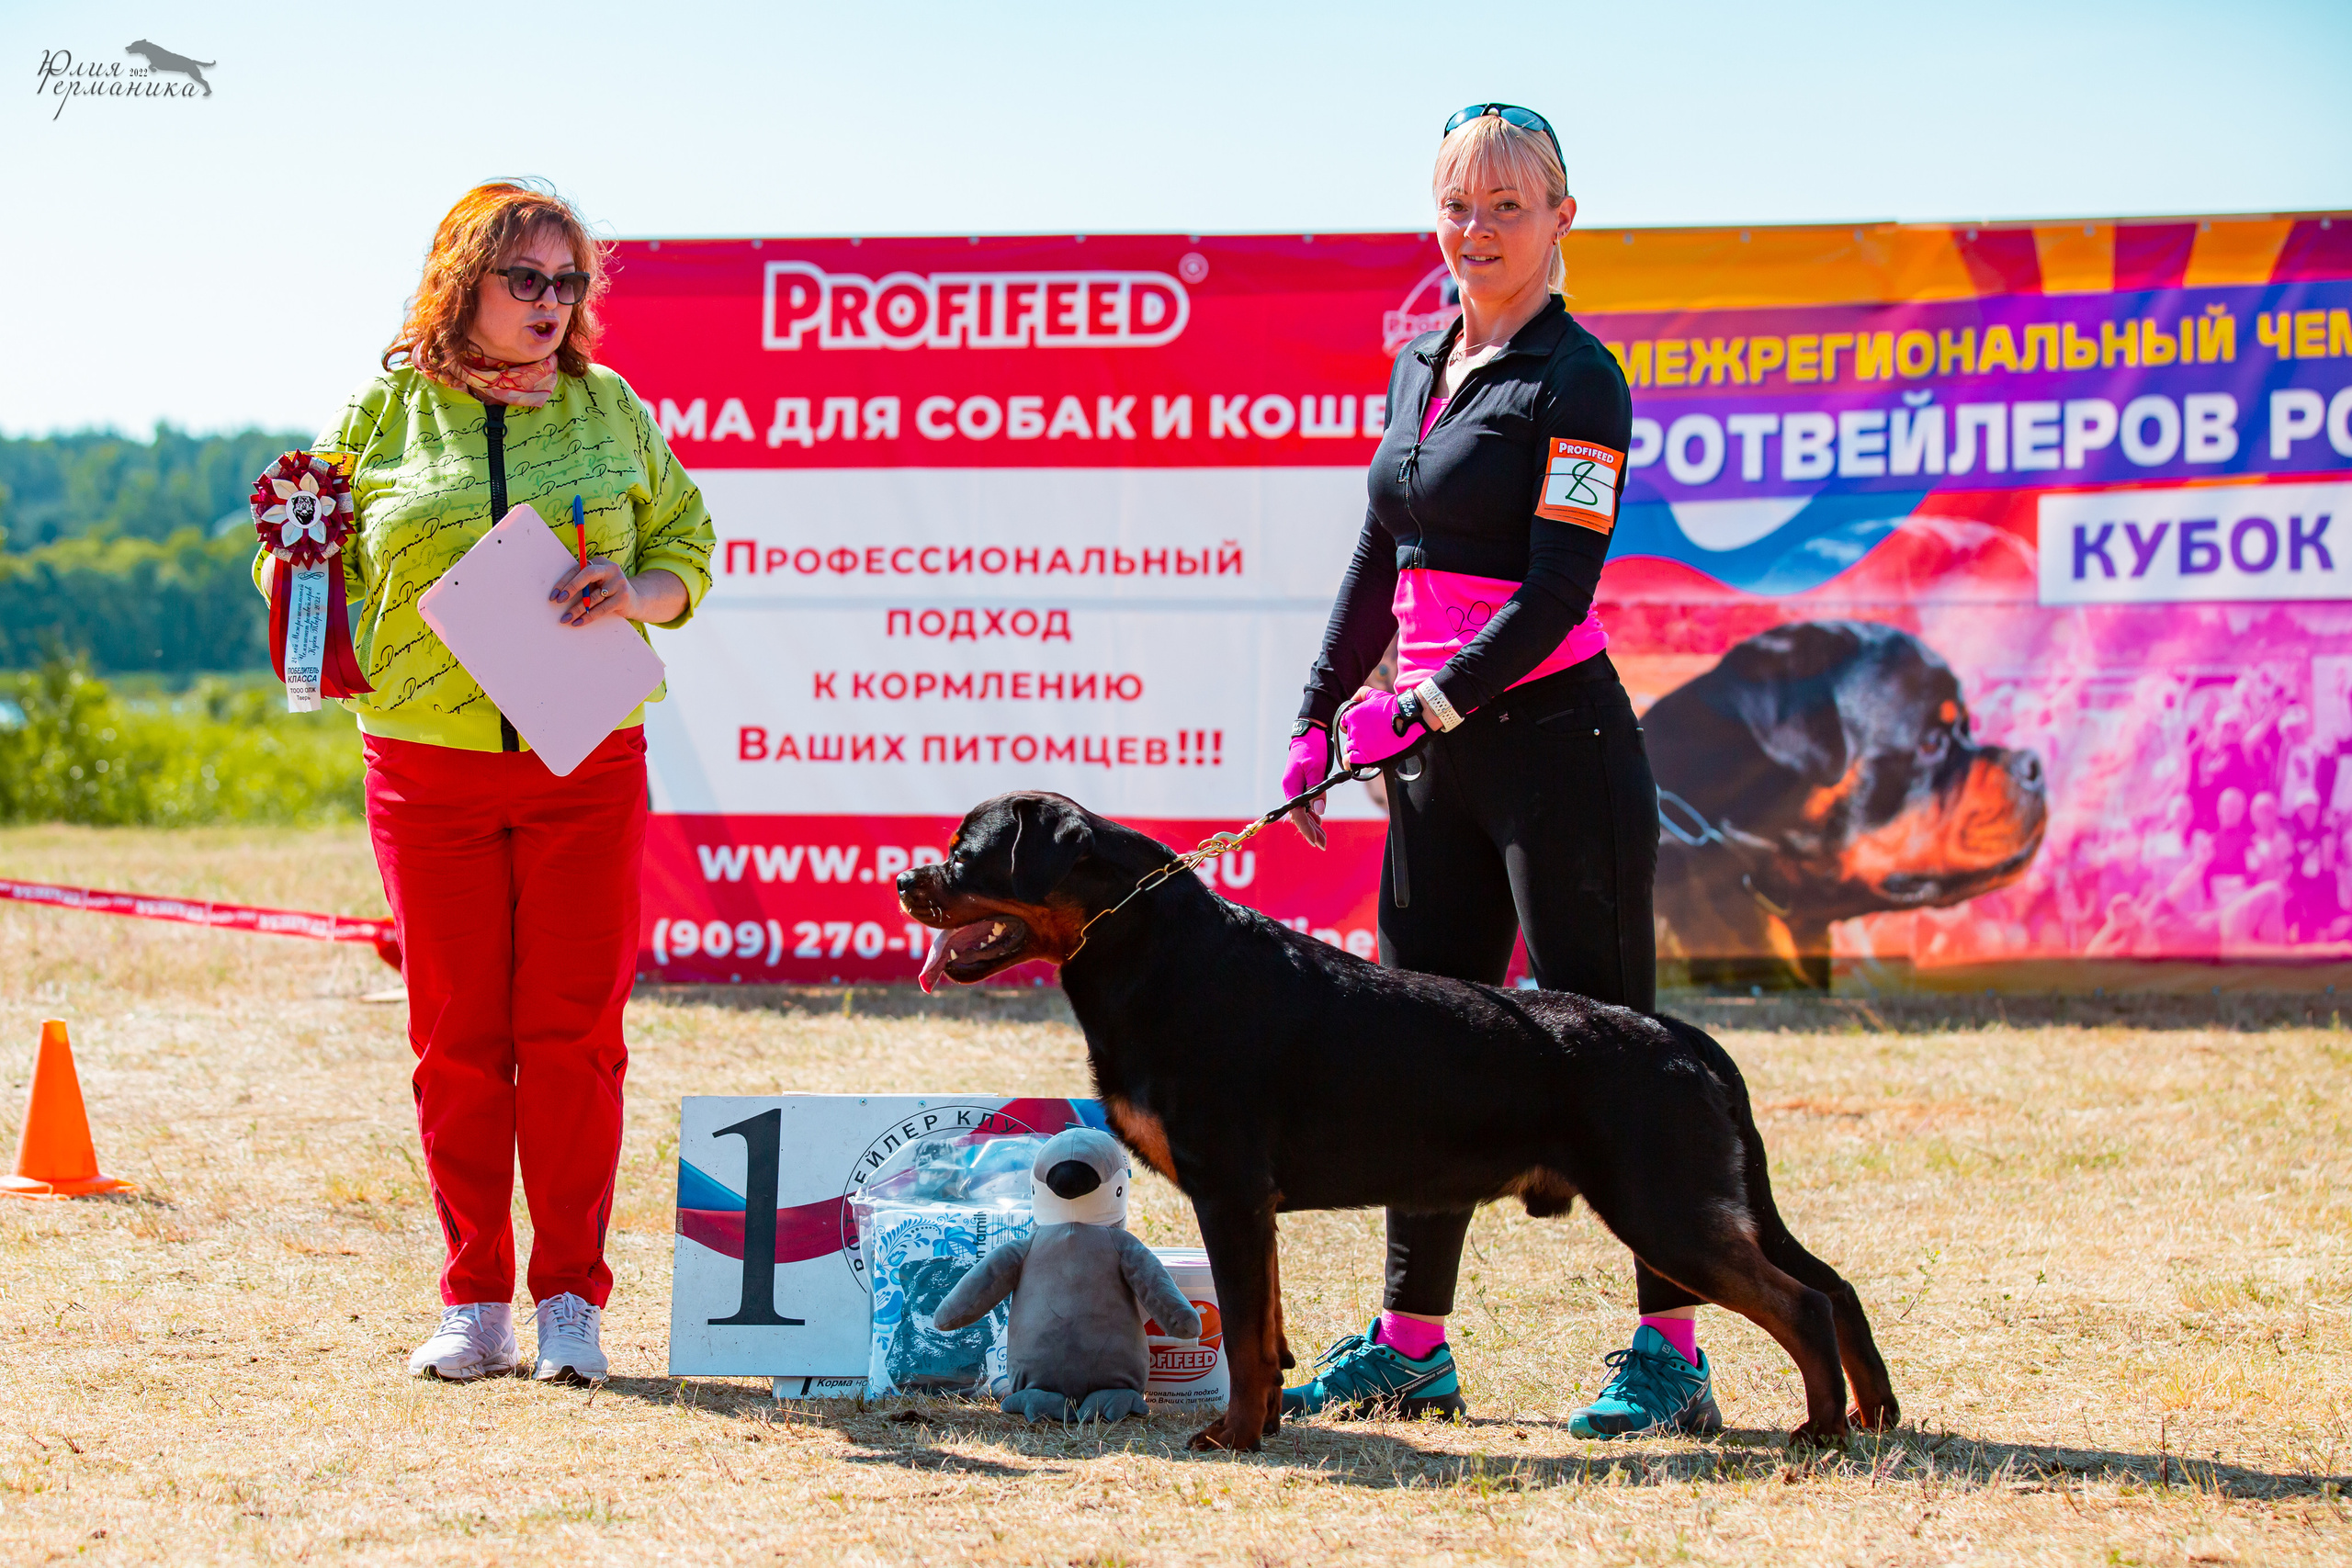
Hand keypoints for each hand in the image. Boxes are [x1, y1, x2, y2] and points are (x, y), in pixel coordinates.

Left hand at [550, 560, 685, 626]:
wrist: (636, 601)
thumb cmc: (608, 592)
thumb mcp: (597, 583)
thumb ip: (583, 583)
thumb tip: (559, 594)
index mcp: (601, 562)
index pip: (579, 569)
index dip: (564, 582)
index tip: (554, 595)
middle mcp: (611, 569)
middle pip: (588, 574)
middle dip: (571, 587)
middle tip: (559, 601)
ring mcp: (619, 583)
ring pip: (593, 597)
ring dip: (577, 609)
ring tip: (566, 618)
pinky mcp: (623, 597)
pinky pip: (601, 609)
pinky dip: (588, 617)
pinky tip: (578, 622)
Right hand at [1281, 724, 1330, 849]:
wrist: (1310, 733)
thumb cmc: (1313, 748)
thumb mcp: (1316, 767)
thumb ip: (1317, 789)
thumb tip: (1319, 811)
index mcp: (1291, 786)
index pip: (1297, 814)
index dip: (1306, 828)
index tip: (1315, 840)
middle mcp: (1291, 789)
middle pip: (1299, 816)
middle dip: (1310, 831)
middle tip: (1322, 845)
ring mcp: (1296, 788)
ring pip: (1303, 812)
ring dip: (1312, 825)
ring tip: (1323, 838)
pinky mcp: (1302, 785)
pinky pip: (1305, 805)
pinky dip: (1312, 815)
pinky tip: (1319, 822)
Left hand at [1336, 689, 1429, 769]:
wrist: (1410, 717)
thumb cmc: (1395, 706)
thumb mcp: (1376, 694)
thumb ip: (1361, 694)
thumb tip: (1352, 700)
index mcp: (1353, 715)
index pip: (1345, 724)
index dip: (1353, 727)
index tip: (1364, 729)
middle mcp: (1354, 729)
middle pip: (1349, 738)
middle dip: (1358, 739)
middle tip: (1373, 738)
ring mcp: (1360, 743)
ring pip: (1349, 749)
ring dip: (1357, 750)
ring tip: (1372, 748)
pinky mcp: (1367, 755)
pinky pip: (1351, 761)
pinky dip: (1351, 762)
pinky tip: (1356, 761)